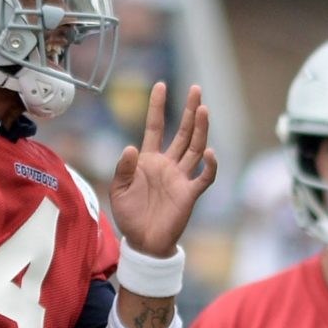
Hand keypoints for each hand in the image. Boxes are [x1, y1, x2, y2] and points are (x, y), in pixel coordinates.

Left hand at [109, 82, 217, 259]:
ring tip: (204, 109)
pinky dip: (209, 165)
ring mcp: (181, 177)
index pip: (155, 127)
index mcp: (149, 159)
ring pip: (195, 147)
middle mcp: (168, 164)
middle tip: (196, 89)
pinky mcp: (190, 193)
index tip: (161, 85)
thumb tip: (130, 147)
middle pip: (182, 132)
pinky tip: (209, 153)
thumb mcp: (119, 190)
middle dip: (190, 110)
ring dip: (200, 129)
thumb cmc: (130, 215)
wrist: (143, 242)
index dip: (157, 107)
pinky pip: (204, 177)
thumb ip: (123, 168)